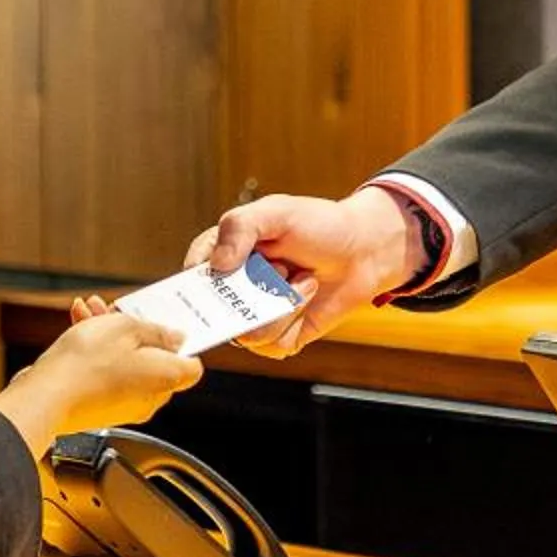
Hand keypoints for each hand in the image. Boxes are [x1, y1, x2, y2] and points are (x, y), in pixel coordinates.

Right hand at [0, 305, 199, 454]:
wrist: (46, 396)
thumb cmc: (86, 364)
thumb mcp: (126, 328)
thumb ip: (156, 331)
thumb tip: (175, 338)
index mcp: (167, 378)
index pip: (192, 364)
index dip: (180, 341)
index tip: (164, 325)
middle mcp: (150, 398)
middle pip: (154, 359)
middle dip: (134, 331)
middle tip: (117, 312)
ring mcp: (126, 406)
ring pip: (127, 363)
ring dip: (111, 336)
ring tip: (90, 313)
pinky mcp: (102, 409)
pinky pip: (108, 375)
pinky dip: (98, 354)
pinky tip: (80, 329)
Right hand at [183, 187, 420, 357]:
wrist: (363, 249)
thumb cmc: (318, 225)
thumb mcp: (276, 212)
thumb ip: (240, 227)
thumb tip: (217, 265)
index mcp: (225, 255)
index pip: (194, 273)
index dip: (196, 280)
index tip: (216, 273)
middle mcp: (236, 289)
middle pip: (215, 312)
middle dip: (247, 294)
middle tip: (276, 269)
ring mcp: (256, 316)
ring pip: (247, 333)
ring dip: (279, 305)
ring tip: (299, 278)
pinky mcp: (280, 336)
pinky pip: (273, 344)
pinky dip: (293, 319)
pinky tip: (306, 294)